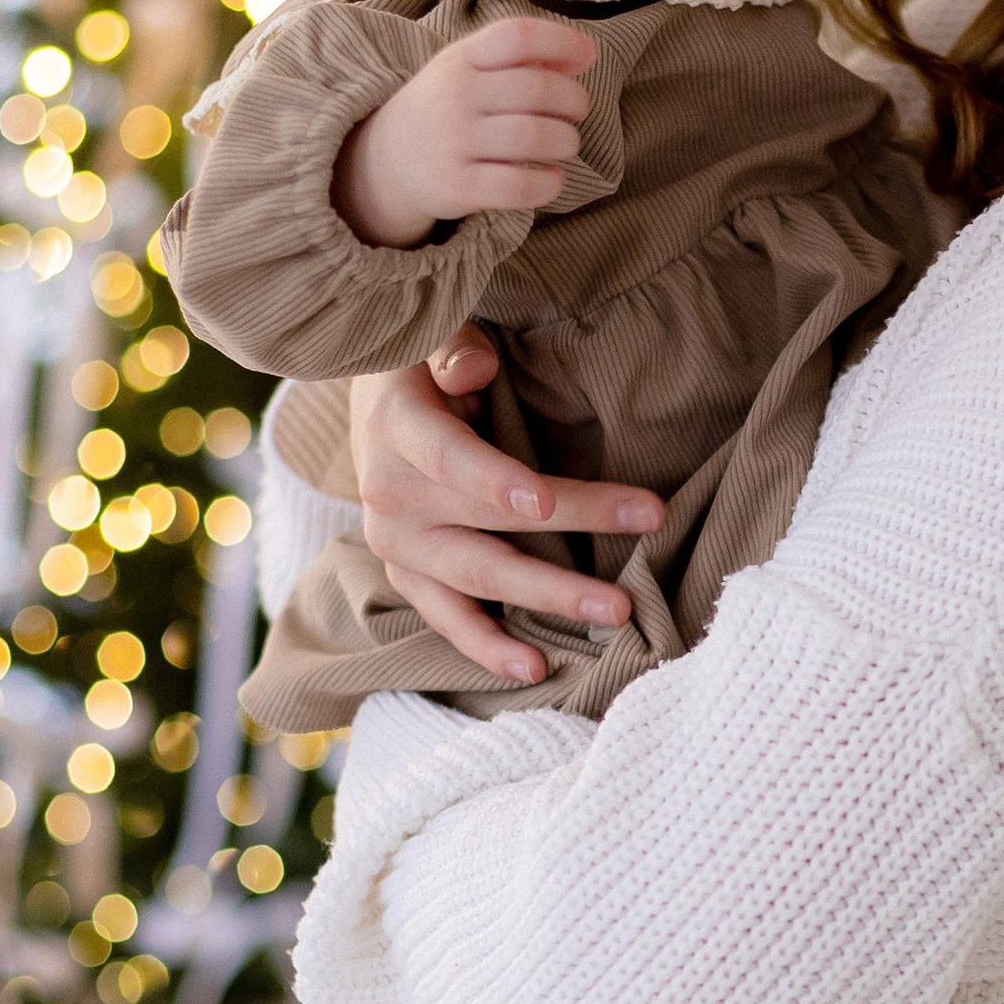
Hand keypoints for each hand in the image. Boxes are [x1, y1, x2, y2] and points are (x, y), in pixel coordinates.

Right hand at [333, 16, 597, 250]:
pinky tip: (551, 176)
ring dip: (567, 141)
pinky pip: (521, 186)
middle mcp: (455, 95)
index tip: (589, 56)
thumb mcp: (473, 69)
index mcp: (461, 58)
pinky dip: (550, 183)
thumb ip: (526, 58)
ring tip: (565, 143)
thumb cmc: (450, 106)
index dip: (562, 41)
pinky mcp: (458, 187)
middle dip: (574, 100)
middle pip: (536, 88)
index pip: (516, 36)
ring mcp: (454, 142)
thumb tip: (584, 55)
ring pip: (535, 137)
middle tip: (577, 110)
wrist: (389, 159)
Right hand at [350, 335, 664, 683]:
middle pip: (482, 534)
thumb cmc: (429, 361)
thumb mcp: (435, 335)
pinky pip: (448, 617)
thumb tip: (476, 366)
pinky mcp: (408, 574)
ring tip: (610, 617)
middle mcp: (389, 495)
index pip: (449, 459)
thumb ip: (456, 348)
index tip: (545, 502)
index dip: (494, 481)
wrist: (379, 399)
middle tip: (624, 587)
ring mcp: (397, 543)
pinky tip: (536, 667)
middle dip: (559, 559)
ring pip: (475, 581)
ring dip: (543, 603)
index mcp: (397, 429)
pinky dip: (488, 646)